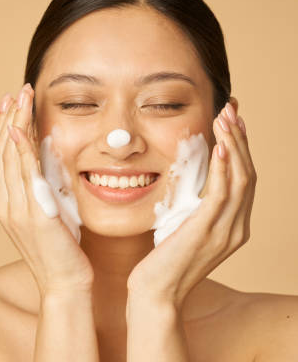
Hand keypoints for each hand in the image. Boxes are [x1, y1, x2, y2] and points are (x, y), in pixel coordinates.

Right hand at [0, 83, 93, 296]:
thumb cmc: (61, 250)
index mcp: (5, 202)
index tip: (11, 105)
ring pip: (8, 157)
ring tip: (21, 99)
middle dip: (6, 118)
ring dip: (14, 124)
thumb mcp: (48, 212)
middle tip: (16, 93)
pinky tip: (21, 128)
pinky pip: (23, 174)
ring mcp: (15, 209)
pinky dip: (20, 149)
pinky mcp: (33, 213)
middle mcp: (4, 203)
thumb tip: (47, 159)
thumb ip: (41, 187)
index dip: (1, 128)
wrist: (64, 284)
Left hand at [127, 101, 255, 307]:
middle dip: (240, 138)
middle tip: (231, 109)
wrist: (155, 294)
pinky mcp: (207, 232)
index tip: (232, 121)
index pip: (243, 179)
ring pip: (240, 178)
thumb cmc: (162, 262)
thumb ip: (192, 207)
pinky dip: (224, 167)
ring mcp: (225, 231)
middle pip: (247, 173)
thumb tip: (187, 179)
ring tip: (226, 117)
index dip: (240, 148)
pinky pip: (222, 194)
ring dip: (234, 144)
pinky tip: (221, 146)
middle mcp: (236, 227)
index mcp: (232, 226)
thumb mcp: (181, 227)